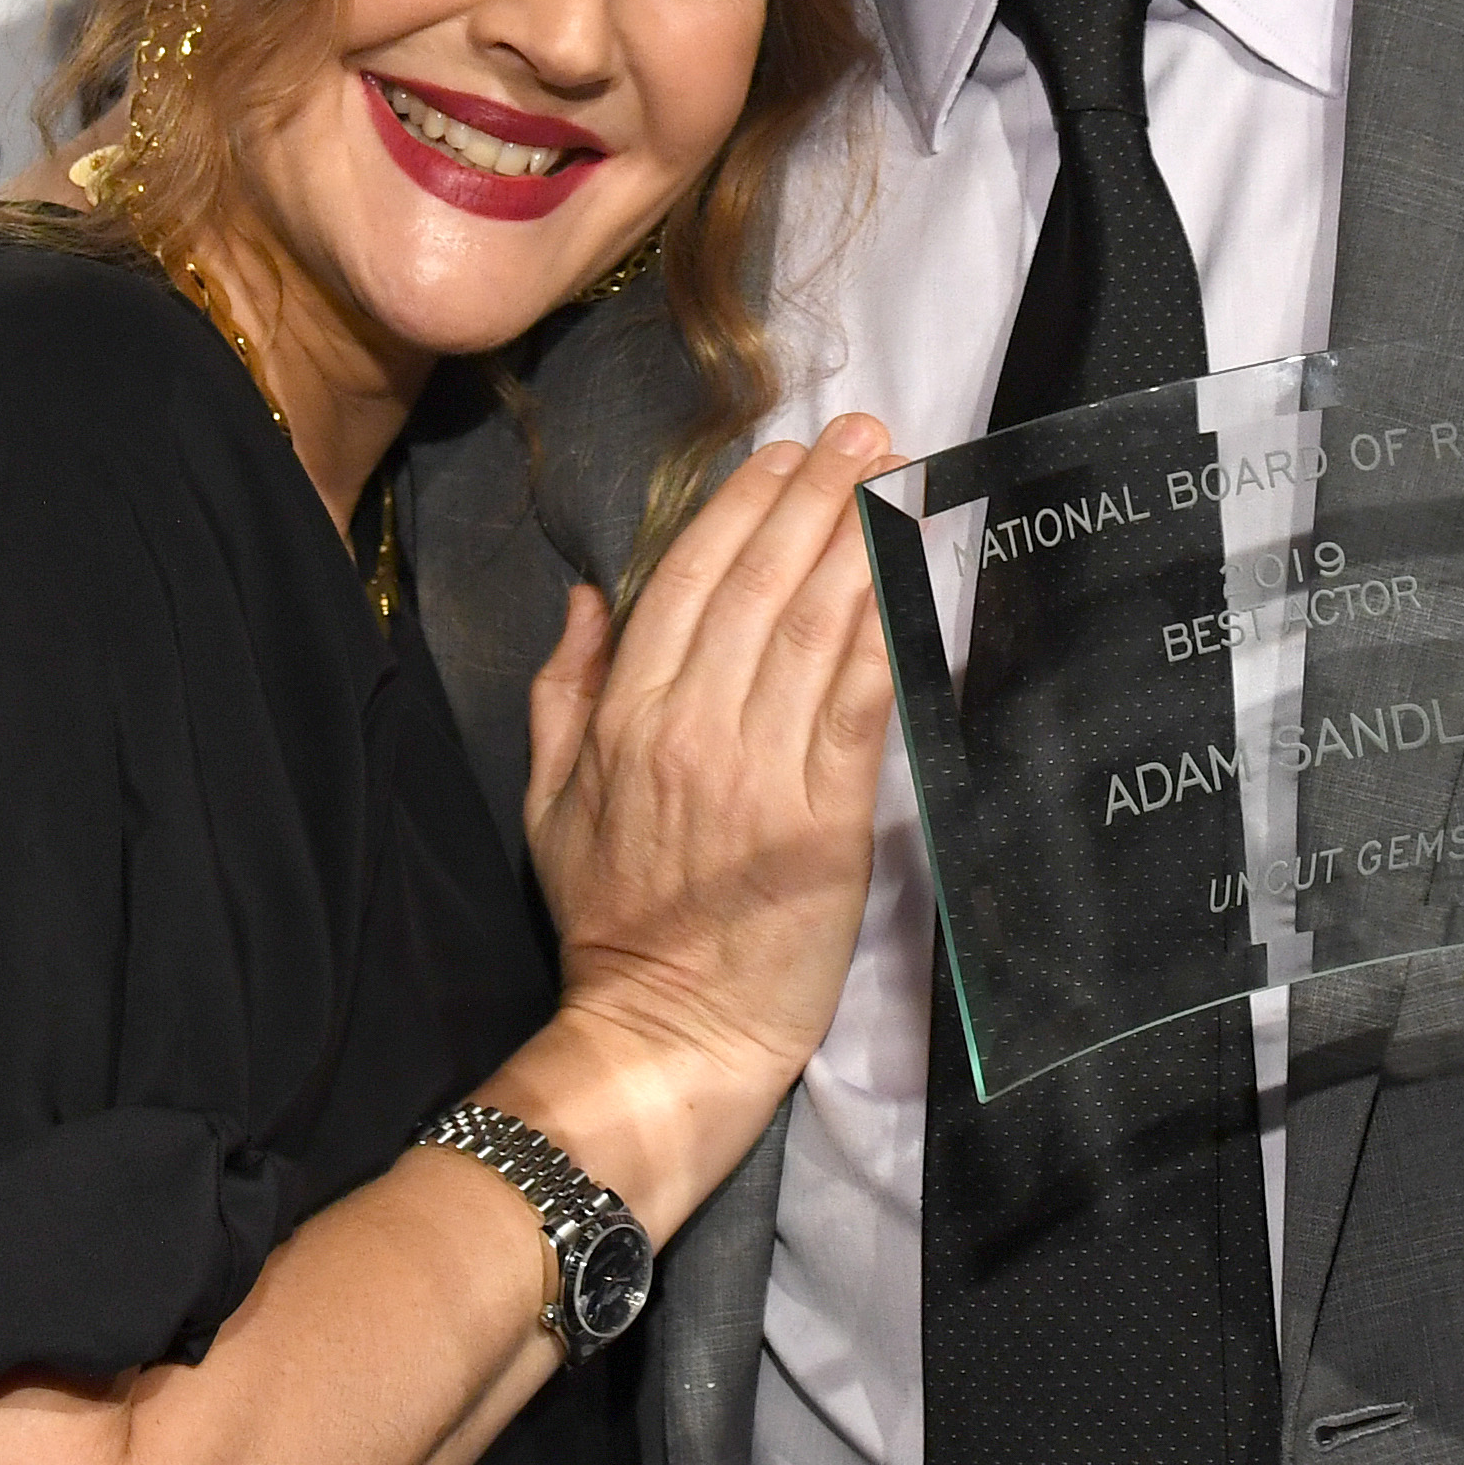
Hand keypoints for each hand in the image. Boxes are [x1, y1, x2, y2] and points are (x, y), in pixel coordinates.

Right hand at [503, 419, 894, 1227]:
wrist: (664, 1031)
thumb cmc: (609, 919)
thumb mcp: (547, 799)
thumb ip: (563, 690)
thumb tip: (589, 596)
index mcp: (624, 714)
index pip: (690, 582)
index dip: (742, 509)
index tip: (783, 455)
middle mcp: (692, 724)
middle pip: (763, 585)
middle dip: (816, 497)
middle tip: (865, 433)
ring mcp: (761, 766)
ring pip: (817, 626)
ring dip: (862, 541)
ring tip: (899, 477)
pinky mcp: (824, 814)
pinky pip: (862, 700)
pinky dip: (891, 629)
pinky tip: (916, 576)